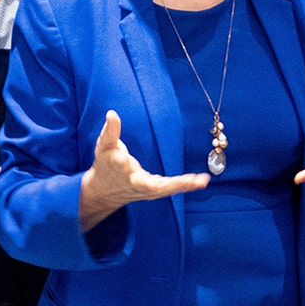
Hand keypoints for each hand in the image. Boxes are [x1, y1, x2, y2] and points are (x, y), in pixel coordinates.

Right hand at [79, 110, 209, 230]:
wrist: (104, 192)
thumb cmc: (105, 165)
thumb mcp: (103, 146)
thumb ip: (110, 130)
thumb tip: (111, 113)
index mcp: (117, 169)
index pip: (118, 164)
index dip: (119, 160)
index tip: (122, 158)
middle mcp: (132, 182)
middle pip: (147, 184)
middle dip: (160, 183)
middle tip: (175, 182)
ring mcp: (144, 189)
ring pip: (163, 189)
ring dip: (181, 185)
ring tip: (200, 181)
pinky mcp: (153, 191)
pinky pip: (171, 188)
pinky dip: (185, 185)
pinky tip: (201, 181)